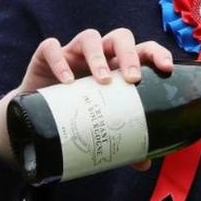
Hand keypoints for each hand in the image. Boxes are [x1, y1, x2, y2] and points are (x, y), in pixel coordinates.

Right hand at [0, 28, 174, 166]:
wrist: (35, 119)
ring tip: (103, 81)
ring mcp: (73, 52)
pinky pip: (50, 47)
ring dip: (98, 56)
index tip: (166, 67)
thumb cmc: (77, 113)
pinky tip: (67, 80)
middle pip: (120, 37)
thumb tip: (145, 163)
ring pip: (90, 37)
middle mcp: (99, 54)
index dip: (156, 52)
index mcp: (118, 65)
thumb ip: (123, 139)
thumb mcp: (100, 123)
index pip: (143, 49)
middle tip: (133, 79)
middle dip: (130, 54)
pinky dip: (59, 60)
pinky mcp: (45, 56)